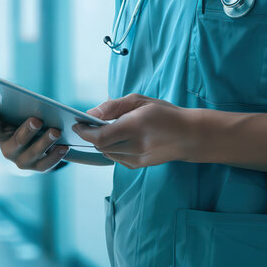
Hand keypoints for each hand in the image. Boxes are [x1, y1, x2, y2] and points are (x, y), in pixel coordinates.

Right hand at [0, 109, 68, 171]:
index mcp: (0, 134)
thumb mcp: (17, 116)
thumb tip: (14, 99)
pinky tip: (64, 146)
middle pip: (17, 141)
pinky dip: (56, 155)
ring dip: (45, 142)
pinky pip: (46, 164)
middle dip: (27, 130)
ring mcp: (22, 161)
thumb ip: (13, 109)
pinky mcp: (36, 167)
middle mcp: (8, 150)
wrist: (36, 143)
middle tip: (37, 120)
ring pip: (33, 153)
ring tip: (56, 132)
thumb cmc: (24, 123)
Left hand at [72, 94, 200, 168]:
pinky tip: (120, 138)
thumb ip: (112, 107)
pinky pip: (115, 158)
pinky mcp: (138, 166)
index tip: (77, 124)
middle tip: (88, 124)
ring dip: (102, 142)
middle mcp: (135, 146)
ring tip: (107, 129)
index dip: (84, 132)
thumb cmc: (164, 114)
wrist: (190, 135)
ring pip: (106, 153)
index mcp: (135, 127)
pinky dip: (112, 148)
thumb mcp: (139, 101)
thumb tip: (90, 114)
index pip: (100, 137)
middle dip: (91, 135)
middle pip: (100, 146)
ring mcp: (137, 159)